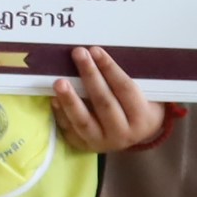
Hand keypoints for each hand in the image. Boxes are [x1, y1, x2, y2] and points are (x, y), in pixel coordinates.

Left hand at [49, 43, 172, 154]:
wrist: (132, 135)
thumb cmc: (135, 106)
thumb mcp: (142, 95)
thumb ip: (123, 79)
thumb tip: (96, 53)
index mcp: (142, 117)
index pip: (125, 89)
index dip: (110, 69)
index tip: (95, 50)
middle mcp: (124, 133)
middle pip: (104, 103)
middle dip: (90, 76)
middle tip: (78, 54)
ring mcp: (103, 142)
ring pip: (84, 121)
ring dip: (70, 100)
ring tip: (59, 82)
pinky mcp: (85, 146)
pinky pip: (70, 130)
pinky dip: (61, 114)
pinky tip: (54, 99)